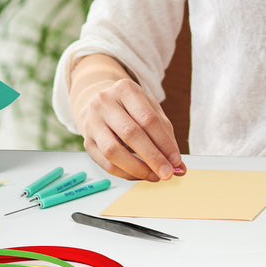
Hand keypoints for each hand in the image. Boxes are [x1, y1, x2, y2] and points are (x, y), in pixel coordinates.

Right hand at [69, 56, 185, 181]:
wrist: (100, 104)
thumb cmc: (131, 108)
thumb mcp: (150, 109)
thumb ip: (165, 134)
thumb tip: (178, 165)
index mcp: (125, 89)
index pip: (148, 119)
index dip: (164, 142)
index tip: (176, 161)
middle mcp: (105, 102)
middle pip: (130, 133)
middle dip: (152, 157)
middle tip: (167, 174)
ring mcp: (92, 122)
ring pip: (113, 151)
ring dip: (137, 168)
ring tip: (154, 176)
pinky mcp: (86, 141)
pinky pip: (105, 163)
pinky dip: (124, 173)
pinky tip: (138, 175)